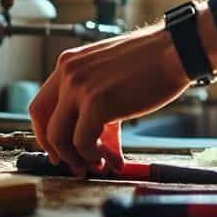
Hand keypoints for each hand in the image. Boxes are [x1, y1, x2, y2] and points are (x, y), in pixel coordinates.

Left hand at [28, 26, 190, 177]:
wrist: (175, 51)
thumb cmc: (152, 64)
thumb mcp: (114, 82)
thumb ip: (101, 114)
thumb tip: (102, 151)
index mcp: (69, 63)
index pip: (41, 104)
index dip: (46, 132)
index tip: (59, 149)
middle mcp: (68, 73)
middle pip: (41, 120)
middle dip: (54, 148)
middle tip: (72, 164)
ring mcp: (79, 88)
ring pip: (58, 136)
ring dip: (76, 158)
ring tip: (97, 165)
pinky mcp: (96, 104)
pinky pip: (82, 143)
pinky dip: (93, 156)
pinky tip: (109, 159)